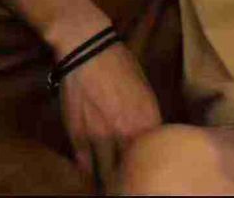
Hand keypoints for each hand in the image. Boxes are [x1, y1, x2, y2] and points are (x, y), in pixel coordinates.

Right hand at [55, 40, 162, 191]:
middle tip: (130, 180)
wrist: (89, 52)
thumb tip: (150, 135)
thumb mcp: (146, 90)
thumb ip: (147, 117)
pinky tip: (92, 173)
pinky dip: (89, 172)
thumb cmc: (122, 64)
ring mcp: (101, 138)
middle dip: (131, 177)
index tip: (150, 170)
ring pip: (107, 174)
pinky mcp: (78, 138)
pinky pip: (85, 166)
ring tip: (112, 182)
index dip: (152, 164)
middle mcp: (127, 134)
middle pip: (131, 170)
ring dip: (110, 179)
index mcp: (148, 120)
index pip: (155, 155)